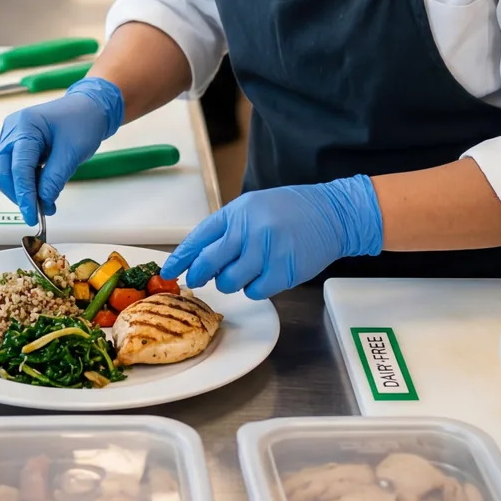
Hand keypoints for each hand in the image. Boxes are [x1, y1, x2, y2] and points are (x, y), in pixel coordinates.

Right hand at [0, 77, 124, 223]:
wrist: (89, 108)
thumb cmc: (83, 121)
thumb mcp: (72, 152)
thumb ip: (54, 178)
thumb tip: (42, 201)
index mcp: (25, 125)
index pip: (19, 167)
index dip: (24, 194)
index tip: (32, 215)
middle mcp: (13, 130)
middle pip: (5, 171)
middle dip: (19, 195)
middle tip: (37, 214)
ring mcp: (12, 137)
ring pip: (8, 173)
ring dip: (24, 191)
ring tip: (45, 204)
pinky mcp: (18, 145)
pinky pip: (17, 169)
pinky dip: (28, 183)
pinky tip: (42, 192)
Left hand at [161, 176, 383, 299]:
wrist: (332, 214)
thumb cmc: (289, 211)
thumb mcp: (252, 208)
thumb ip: (227, 230)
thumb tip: (198, 257)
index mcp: (238, 212)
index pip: (199, 238)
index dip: (181, 257)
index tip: (168, 271)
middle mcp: (249, 230)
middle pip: (209, 263)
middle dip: (198, 275)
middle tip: (197, 281)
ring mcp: (267, 251)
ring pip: (230, 282)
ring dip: (231, 281)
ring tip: (245, 269)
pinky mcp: (283, 271)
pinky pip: (255, 291)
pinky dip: (255, 288)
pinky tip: (264, 274)